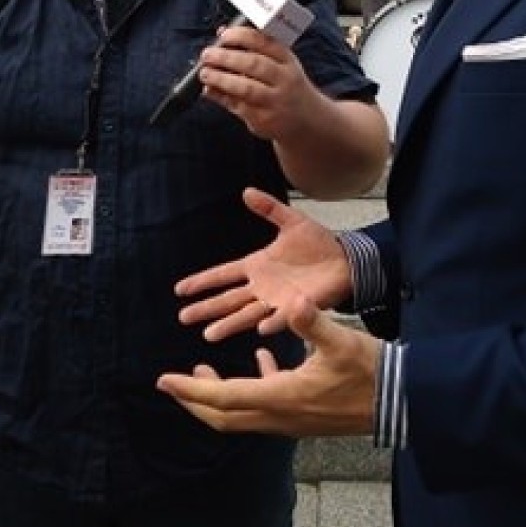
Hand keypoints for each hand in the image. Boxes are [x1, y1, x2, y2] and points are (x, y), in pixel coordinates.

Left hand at [159, 290, 378, 435]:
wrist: (399, 400)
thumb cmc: (369, 370)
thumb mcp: (340, 342)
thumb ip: (312, 322)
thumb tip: (291, 302)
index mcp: (281, 397)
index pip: (223, 397)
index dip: (191, 390)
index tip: (164, 380)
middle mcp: (279, 415)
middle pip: (222, 416)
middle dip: (194, 401)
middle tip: (175, 382)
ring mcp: (290, 420)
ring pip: (240, 415)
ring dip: (218, 396)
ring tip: (204, 371)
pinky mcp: (302, 415)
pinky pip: (265, 406)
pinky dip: (252, 387)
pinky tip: (261, 360)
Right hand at [174, 187, 352, 340]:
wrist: (345, 259)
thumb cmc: (317, 243)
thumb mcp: (291, 221)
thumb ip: (269, 208)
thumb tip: (246, 191)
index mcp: (258, 265)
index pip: (224, 274)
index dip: (203, 280)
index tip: (180, 289)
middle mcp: (262, 285)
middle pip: (228, 299)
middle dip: (206, 308)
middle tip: (184, 318)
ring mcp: (277, 299)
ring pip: (247, 314)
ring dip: (229, 324)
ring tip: (209, 335)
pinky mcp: (297, 308)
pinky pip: (282, 317)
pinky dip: (272, 322)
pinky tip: (261, 329)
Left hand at [195, 25, 321, 140]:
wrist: (307, 120)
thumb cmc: (286, 86)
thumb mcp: (279, 64)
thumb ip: (252, 49)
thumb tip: (221, 32)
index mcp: (287, 60)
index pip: (265, 42)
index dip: (242, 36)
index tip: (223, 35)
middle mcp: (285, 79)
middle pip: (254, 64)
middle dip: (226, 58)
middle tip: (207, 54)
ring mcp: (275, 101)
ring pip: (246, 88)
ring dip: (221, 79)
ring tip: (205, 73)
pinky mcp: (264, 120)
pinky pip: (239, 107)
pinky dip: (222, 97)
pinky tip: (210, 90)